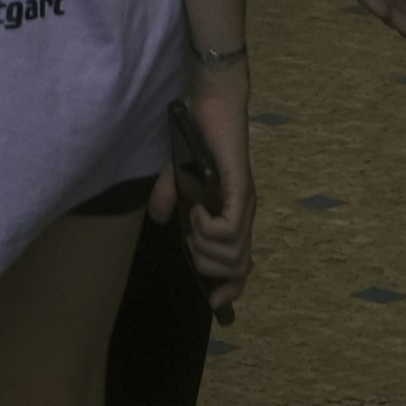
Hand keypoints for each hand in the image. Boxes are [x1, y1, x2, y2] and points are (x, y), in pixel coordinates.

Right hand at [152, 85, 256, 293]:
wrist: (211, 102)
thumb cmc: (198, 134)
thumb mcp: (176, 174)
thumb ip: (169, 197)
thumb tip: (159, 220)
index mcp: (235, 215)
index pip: (242, 265)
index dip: (232, 288)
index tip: (216, 303)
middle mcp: (245, 214)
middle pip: (236, 267)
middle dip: (206, 264)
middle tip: (190, 238)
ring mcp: (245, 203)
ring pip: (232, 254)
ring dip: (204, 245)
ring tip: (192, 219)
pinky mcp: (240, 190)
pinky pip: (228, 231)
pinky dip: (206, 228)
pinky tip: (196, 209)